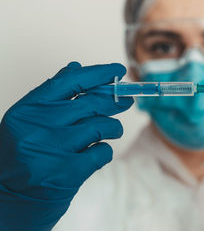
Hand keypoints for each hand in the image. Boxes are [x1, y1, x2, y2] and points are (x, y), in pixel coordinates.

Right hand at [0, 62, 133, 229]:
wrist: (10, 199)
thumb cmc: (22, 156)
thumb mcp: (29, 121)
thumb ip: (53, 95)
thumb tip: (76, 68)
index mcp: (29, 110)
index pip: (71, 81)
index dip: (99, 73)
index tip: (117, 71)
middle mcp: (40, 127)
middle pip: (91, 103)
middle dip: (115, 100)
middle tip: (127, 100)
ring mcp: (55, 150)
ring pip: (102, 127)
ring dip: (112, 128)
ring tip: (110, 131)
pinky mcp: (69, 172)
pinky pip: (102, 152)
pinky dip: (104, 151)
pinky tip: (95, 154)